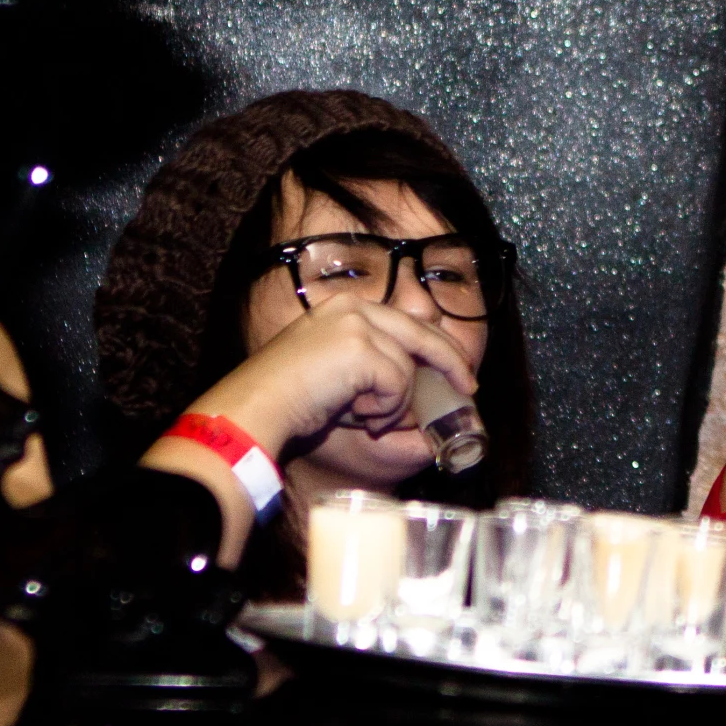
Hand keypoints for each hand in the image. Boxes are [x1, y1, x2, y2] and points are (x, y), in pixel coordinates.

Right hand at [185, 297, 479, 455]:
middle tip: (468, 391)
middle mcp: (354, 308)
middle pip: (423, 332)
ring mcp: (357, 324)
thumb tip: (421, 386)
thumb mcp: (336, 373)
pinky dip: (384, 410)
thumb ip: (373, 367)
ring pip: (407, 370)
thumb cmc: (289, 399)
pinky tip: (356, 416)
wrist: (256, 407)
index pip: (408, 322)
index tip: (458, 372)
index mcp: (346, 308)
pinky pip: (397, 385)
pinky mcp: (360, 347)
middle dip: (451, 364)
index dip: (438, 347)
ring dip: (392, 406)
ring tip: (360, 418)